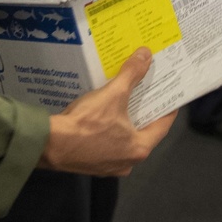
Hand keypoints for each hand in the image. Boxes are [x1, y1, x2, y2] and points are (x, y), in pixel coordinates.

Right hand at [38, 47, 175, 175]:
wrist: (51, 144)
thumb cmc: (88, 122)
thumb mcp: (113, 94)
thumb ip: (132, 74)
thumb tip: (146, 54)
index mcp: (139, 148)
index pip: (162, 126)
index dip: (167, 108)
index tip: (169, 95)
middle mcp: (128, 162)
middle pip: (143, 133)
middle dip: (144, 113)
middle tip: (146, 94)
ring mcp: (109, 166)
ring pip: (124, 140)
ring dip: (125, 123)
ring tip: (124, 102)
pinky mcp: (92, 165)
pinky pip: (108, 145)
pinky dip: (109, 131)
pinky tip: (103, 117)